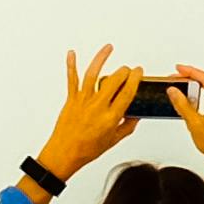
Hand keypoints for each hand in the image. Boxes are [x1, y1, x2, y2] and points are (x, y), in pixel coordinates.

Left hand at [37, 45, 145, 183]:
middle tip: (127, 69)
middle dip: (123, 71)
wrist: (64, 154)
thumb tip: (136, 116)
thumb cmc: (86, 150)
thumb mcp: (113, 140)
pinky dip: (71, 65)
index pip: (127, 93)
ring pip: (93, 75)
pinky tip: (72, 53)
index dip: (135, 79)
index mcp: (110, 118)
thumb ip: (127, 126)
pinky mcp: (71, 100)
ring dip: (101, 58)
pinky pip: (71, 79)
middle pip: (114, 81)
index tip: (138, 71)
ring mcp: (83, 101)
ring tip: (108, 48)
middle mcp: (97, 107)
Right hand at [171, 63, 203, 188]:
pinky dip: (203, 91)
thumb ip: (183, 106)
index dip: (191, 72)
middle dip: (192, 76)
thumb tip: (174, 92)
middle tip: (177, 75)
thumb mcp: (196, 125)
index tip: (179, 68)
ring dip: (197, 83)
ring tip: (182, 82)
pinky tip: (193, 93)